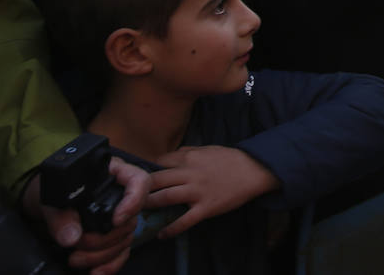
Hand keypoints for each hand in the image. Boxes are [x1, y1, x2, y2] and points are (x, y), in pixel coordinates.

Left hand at [28, 157, 150, 274]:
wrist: (47, 203)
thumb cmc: (53, 191)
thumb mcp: (53, 198)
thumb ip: (61, 217)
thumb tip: (71, 238)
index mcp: (113, 173)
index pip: (139, 181)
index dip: (133, 202)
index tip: (115, 220)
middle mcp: (122, 194)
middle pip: (130, 218)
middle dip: (104, 239)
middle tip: (77, 244)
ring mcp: (120, 216)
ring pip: (125, 239)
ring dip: (102, 255)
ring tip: (75, 258)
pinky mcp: (114, 236)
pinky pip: (122, 252)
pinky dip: (110, 265)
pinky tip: (95, 272)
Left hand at [146, 145, 279, 236]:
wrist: (254, 170)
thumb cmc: (230, 159)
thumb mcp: (207, 149)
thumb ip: (187, 153)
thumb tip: (168, 157)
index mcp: (189, 157)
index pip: (159, 162)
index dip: (146, 170)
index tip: (137, 179)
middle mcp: (190, 173)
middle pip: (156, 180)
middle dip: (140, 190)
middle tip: (128, 199)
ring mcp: (197, 191)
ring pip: (165, 198)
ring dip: (149, 206)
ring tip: (139, 214)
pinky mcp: (206, 207)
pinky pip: (184, 221)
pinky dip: (170, 229)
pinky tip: (161, 234)